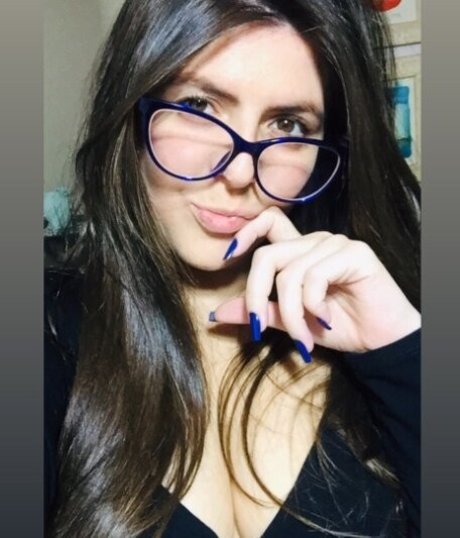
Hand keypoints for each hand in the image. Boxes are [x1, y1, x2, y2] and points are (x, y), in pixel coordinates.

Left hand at [211, 207, 419, 358]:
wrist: (382, 341)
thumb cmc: (340, 326)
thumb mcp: (291, 321)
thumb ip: (259, 312)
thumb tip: (216, 312)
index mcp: (300, 251)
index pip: (269, 222)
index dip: (246, 231)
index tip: (227, 255)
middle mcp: (315, 241)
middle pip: (267, 256)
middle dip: (255, 296)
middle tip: (258, 330)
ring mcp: (335, 244)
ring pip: (289, 274)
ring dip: (291, 315)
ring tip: (303, 338)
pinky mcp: (353, 253)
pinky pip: (313, 278)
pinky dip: (313, 307)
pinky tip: (327, 320)